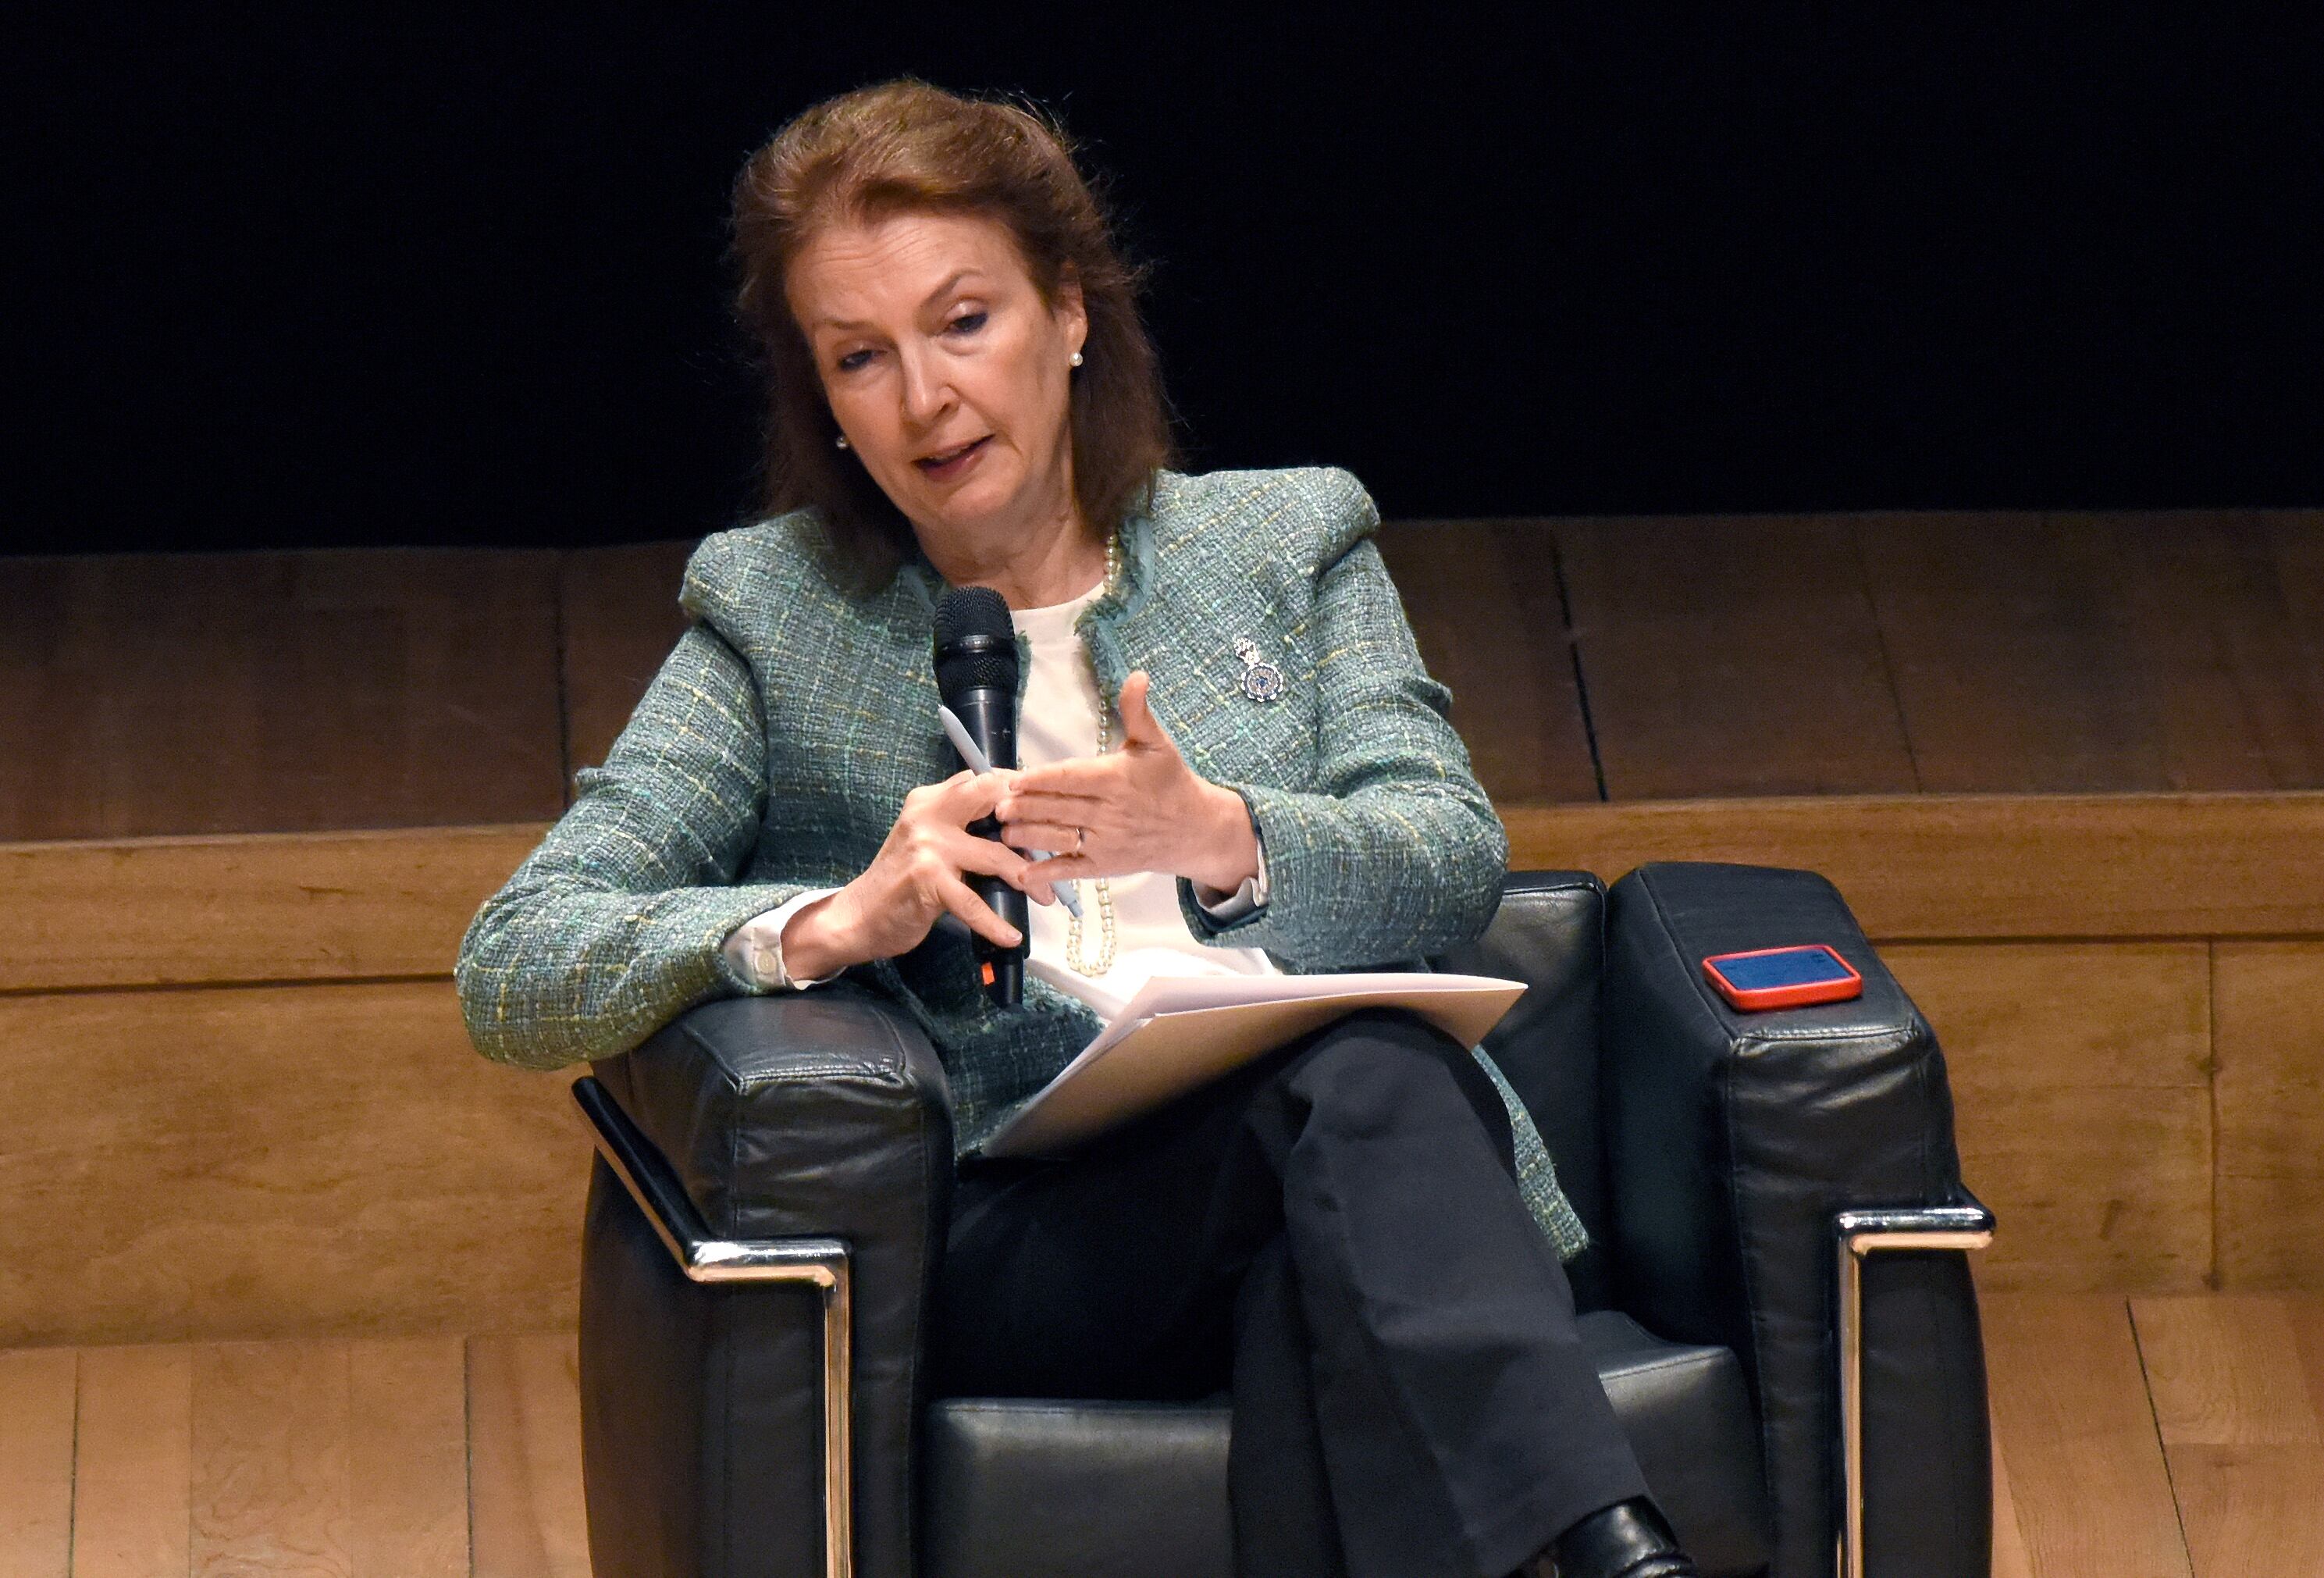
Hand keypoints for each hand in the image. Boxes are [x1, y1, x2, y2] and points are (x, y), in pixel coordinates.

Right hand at [780, 770, 1052, 978]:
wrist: (858, 916)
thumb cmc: (901, 883)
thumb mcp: (928, 841)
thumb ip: (963, 826)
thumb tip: (1019, 826)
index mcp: (930, 799)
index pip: (984, 779)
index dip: (1021, 791)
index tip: (1048, 809)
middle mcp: (929, 813)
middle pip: (993, 796)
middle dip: (1031, 818)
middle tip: (1060, 843)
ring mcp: (927, 844)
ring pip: (995, 852)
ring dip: (1027, 877)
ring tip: (1047, 897)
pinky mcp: (927, 879)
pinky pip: (973, 903)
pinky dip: (995, 922)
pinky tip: (1011, 936)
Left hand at [996, 670, 1258, 899]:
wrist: (1196, 829)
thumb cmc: (1170, 781)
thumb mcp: (1157, 743)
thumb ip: (1138, 711)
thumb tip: (1137, 675)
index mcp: (1116, 779)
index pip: (1072, 778)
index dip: (1042, 779)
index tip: (1016, 779)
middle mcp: (1110, 813)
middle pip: (1059, 809)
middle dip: (1026, 807)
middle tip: (997, 805)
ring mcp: (1107, 842)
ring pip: (1061, 838)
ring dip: (1030, 836)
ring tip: (1004, 830)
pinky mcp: (1106, 865)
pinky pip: (1073, 869)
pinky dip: (1049, 873)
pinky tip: (1024, 873)